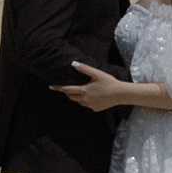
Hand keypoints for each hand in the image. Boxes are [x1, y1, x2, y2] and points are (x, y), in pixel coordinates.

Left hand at [57, 63, 171, 113]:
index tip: (51, 86)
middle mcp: (84, 100)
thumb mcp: (96, 73)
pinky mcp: (95, 109)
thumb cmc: (109, 82)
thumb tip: (73, 63)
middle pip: (71, 97)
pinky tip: (94, 95)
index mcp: (83, 91)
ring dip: (77, 96)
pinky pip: (87, 105)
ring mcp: (90, 106)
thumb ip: (84, 69)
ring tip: (83, 90)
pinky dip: (87, 100)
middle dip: (68, 92)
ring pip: (79, 101)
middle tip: (68, 87)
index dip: (58, 88)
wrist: (121, 94)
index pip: (67, 90)